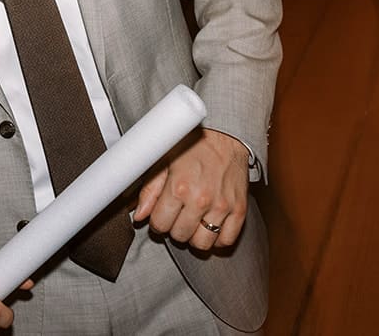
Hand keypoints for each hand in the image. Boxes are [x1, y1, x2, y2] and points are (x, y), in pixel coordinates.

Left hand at [131, 128, 250, 251]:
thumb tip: (139, 216)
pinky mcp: (239, 209)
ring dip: (194, 236)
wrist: (225, 135)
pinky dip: (217, 239)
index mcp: (179, 187)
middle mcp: (200, 199)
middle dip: (174, 228)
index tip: (161, 214)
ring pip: (202, 243)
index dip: (157, 221)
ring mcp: (222, 206)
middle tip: (177, 215)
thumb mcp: (163, 161)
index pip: (160, 224)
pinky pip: (227, 240)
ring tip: (193, 222)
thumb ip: (149, 190)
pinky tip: (210, 227)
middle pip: (179, 236)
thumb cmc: (191, 144)